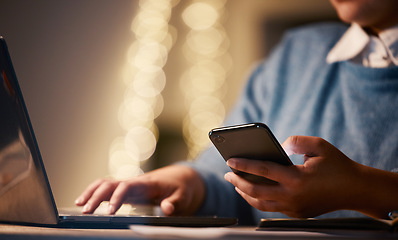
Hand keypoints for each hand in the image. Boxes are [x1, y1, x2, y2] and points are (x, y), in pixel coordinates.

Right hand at [75, 165, 204, 215]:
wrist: (181, 178)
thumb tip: (166, 208)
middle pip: (110, 183)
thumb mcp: (184, 197)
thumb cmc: (182, 188)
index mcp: (147, 183)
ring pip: (106, 183)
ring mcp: (130, 185)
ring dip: (91, 192)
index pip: (127, 187)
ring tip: (79, 205)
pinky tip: (86, 203)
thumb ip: (175, 203)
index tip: (109, 212)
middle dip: (96, 196)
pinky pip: (108, 188)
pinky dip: (95, 193)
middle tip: (85, 211)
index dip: (117, 198)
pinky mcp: (127, 189)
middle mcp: (135, 182)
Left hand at [224, 136, 383, 217]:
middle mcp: (292, 196)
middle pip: (255, 192)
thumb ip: (295, 141)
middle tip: (227, 173)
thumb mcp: (318, 145)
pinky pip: (272, 208)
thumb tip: (277, 147)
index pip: (262, 171)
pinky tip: (254, 191)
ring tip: (236, 183)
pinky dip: (259, 200)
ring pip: (261, 204)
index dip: (243, 165)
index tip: (229, 160)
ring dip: (245, 194)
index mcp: (296, 179)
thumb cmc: (338, 165)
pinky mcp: (297, 213)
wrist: (356, 189)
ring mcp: (294, 208)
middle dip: (237, 182)